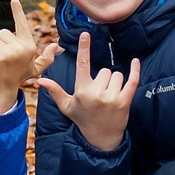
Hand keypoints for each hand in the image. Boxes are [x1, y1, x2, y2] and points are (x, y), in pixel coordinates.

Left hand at [0, 0, 56, 114]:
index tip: (13, 0)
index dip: (17, 12)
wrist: (2, 92)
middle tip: (4, 59)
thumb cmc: (16, 78)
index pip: (22, 25)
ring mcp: (9, 52)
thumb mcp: (35, 69)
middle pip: (4, 33)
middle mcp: (21, 48)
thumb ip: (47, 58)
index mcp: (29, 47)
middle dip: (1, 43)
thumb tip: (57, 46)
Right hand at [37, 32, 141, 153]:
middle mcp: (96, 93)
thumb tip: (40, 80)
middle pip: (104, 71)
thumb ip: (55, 91)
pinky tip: (135, 62)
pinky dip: (135, 70)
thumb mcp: (67, 106)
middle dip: (103, 79)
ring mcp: (111, 97)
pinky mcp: (125, 101)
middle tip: (100, 94)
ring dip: (115, 82)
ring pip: (117, 75)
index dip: (84, 48)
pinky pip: (132, 80)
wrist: (101, 139)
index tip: (86, 34)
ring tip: (109, 97)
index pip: (82, 64)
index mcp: (82, 91)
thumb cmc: (83, 120)